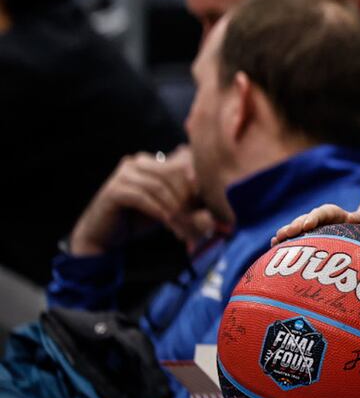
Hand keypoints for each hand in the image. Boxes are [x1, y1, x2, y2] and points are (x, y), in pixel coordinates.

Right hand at [69, 147, 203, 255]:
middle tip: (197, 223)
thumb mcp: (169, 206)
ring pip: (160, 188)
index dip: (197, 184)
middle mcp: (137, 161)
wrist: (104, 236)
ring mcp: (124, 173)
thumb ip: (188, 198)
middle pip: (173, 174)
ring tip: (184, 229)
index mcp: (152, 161)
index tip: (209, 206)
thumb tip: (217, 197)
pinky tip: (169, 224)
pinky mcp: (114, 189)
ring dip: (175, 210)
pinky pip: (144, 197)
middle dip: (187, 200)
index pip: (183, 163)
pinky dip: (159, 212)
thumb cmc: (139, 219)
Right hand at [271, 203, 359, 245]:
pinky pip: (293, 243)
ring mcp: (312, 232)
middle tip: (286, 234)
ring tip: (276, 242)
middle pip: (305, 220)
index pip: (324, 212)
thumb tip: (353, 217)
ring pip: (296, 231)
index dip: (314, 217)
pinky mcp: (308, 243)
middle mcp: (320, 221)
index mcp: (336, 214)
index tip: (308, 225)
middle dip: (295, 226)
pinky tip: (273, 251)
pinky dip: (284, 246)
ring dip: (285, 235)